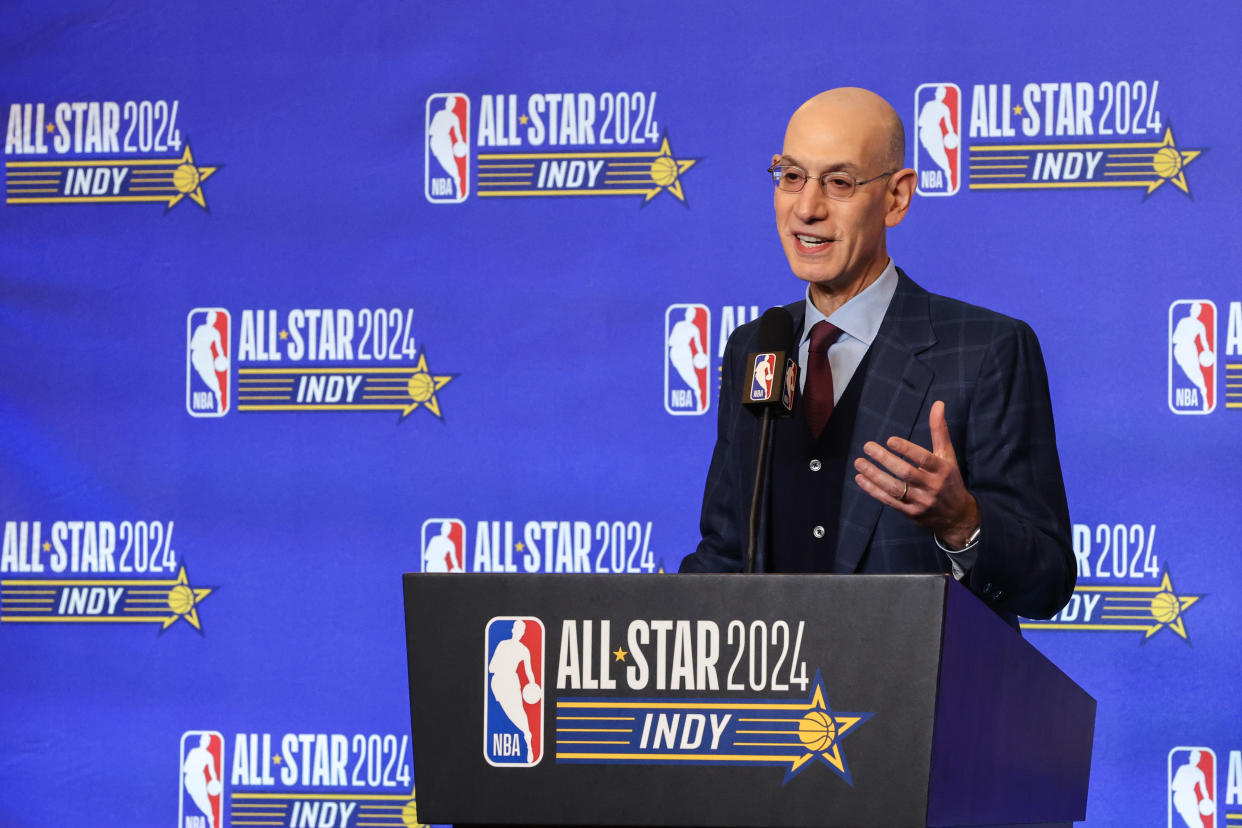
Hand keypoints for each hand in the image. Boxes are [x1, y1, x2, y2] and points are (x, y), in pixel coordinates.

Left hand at [853, 400, 979, 546]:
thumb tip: (938, 404)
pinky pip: (889, 501)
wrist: (956, 516)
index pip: (924, 458)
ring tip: (859, 462)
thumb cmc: (949, 479)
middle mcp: (932, 486)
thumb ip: (939, 430)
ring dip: (874, 475)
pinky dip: (873, 490)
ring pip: (895, 488)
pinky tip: (860, 479)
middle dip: (885, 459)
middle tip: (867, 446)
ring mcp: (921, 501)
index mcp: (942, 470)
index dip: (907, 449)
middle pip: (906, 472)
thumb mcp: (948, 455)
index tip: (889, 440)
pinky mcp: (910, 513)